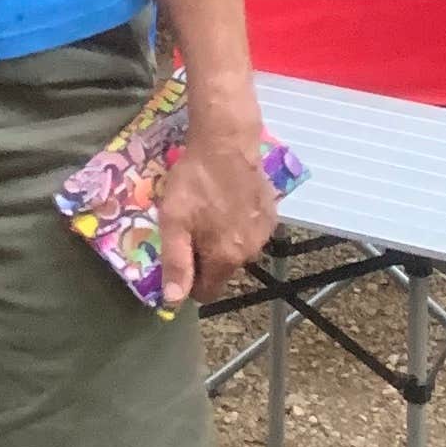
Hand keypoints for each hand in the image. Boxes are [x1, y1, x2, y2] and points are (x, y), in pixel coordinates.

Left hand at [156, 93, 279, 306]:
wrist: (227, 144)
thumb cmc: (195, 182)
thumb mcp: (174, 221)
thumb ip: (176, 263)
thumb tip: (174, 302)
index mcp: (225, 259)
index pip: (208, 292)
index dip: (190, 282)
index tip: (180, 260)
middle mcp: (250, 252)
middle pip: (222, 270)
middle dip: (205, 257)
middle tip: (190, 228)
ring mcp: (264, 233)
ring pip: (237, 250)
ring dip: (222, 240)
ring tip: (209, 211)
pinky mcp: (271, 214)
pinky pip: (250, 231)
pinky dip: (238, 224)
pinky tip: (228, 202)